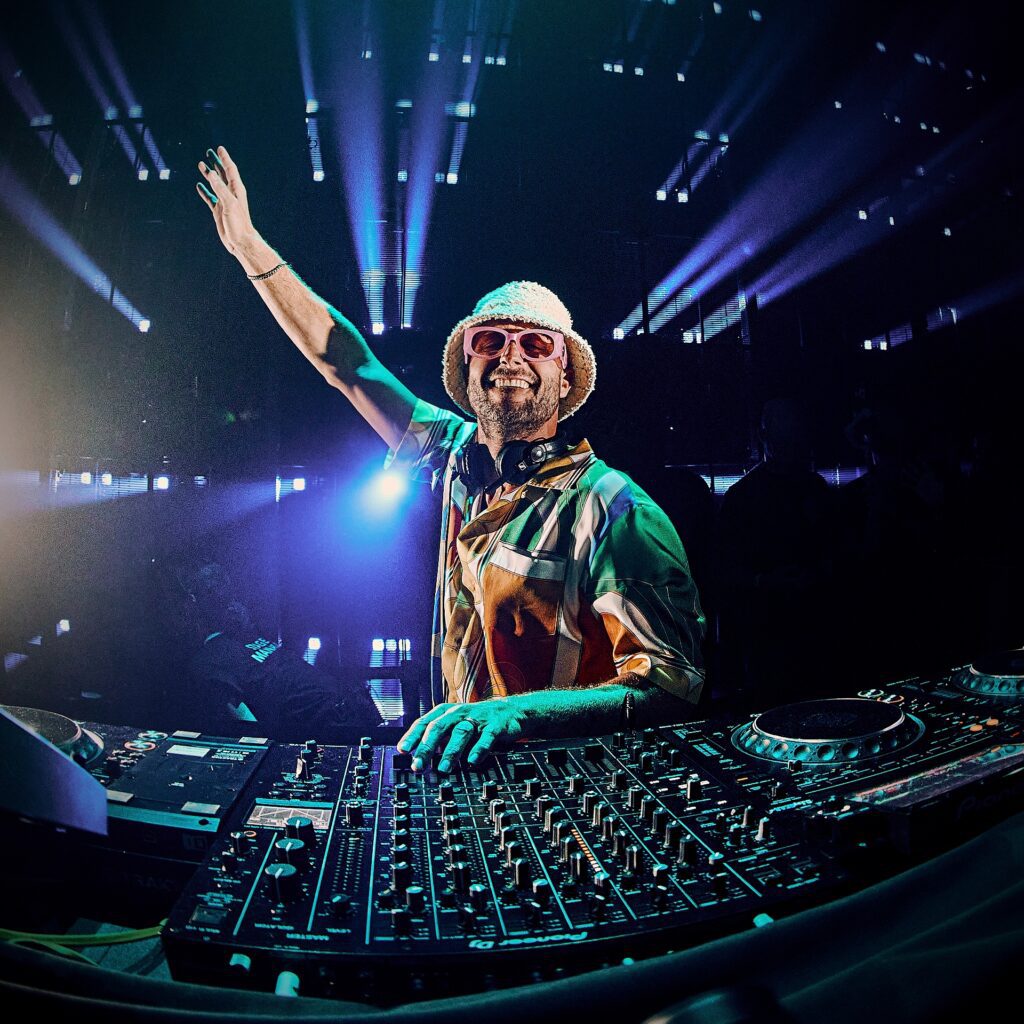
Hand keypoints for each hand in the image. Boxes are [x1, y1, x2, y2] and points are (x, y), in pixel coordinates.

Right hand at [196, 146, 255, 256]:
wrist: (241, 242)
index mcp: (236, 190)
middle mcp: (230, 194)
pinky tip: (199, 185)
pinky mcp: (218, 211)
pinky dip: (204, 191)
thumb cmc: (239, 224)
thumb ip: (220, 188)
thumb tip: (210, 173)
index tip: (219, 148)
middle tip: (209, 152)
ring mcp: (224, 202)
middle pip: (222, 174)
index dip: (224, 159)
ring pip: (214, 184)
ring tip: (200, 164)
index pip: (230, 170)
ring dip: (208, 175)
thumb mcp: (229, 204)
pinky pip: (209, 197)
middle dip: (216, 163)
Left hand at [396, 700, 528, 772]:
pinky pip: (486, 737)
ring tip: (444, 769)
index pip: (424, 722)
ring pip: (461, 732)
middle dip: (427, 747)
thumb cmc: (476, 721)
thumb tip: (418, 758)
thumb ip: (438, 740)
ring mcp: (478, 719)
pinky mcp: (495, 726)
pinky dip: (479, 749)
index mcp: (446, 712)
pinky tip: (472, 761)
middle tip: (418, 765)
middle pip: (439, 727)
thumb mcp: (454, 726)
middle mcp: (459, 713)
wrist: (509, 711)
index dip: (412, 736)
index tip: (403, 751)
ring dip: (451, 751)